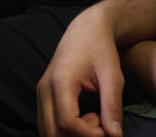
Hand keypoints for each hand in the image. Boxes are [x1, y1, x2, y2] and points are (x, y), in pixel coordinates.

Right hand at [37, 5, 125, 136]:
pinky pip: (48, 123)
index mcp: (61, 81)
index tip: (107, 130)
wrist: (86, 29)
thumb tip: (115, 136)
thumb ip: (112, 107)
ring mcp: (40, 92)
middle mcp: (45, 88)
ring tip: (95, 120)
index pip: (67, 123)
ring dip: (71, 135)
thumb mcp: (113, 77)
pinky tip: (85, 118)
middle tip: (101, 125)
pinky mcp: (42, 95)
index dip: (89, 135)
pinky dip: (65, 130)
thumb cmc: (101, 49)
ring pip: (47, 131)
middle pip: (52, 132)